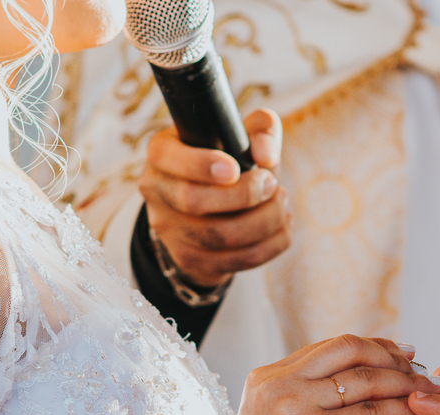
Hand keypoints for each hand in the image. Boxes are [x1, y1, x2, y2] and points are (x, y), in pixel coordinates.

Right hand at [139, 108, 290, 287]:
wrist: (208, 209)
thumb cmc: (227, 161)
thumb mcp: (239, 136)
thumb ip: (260, 129)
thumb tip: (266, 153)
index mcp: (162, 154)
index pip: (170, 159)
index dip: (201, 165)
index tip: (235, 168)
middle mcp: (157, 192)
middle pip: (193, 201)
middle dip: (244, 194)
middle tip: (272, 183)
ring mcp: (170, 231)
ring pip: (219, 236)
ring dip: (264, 221)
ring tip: (281, 202)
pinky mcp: (190, 259)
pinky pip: (237, 260)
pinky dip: (270, 244)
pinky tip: (281, 226)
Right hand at [204, 336, 439, 414]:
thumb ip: (296, 400)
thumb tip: (338, 387)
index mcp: (267, 377)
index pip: (329, 347)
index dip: (371, 347)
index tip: (399, 354)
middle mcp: (279, 382)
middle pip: (350, 348)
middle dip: (391, 354)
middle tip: (419, 367)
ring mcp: (296, 406)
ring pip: (366, 378)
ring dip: (405, 382)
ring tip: (430, 392)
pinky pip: (372, 413)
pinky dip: (401, 410)